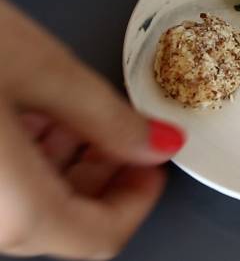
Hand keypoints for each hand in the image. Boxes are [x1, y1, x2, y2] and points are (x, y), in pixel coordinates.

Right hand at [0, 0, 184, 259]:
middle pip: (64, 225)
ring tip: (77, 114)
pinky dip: (26, 160)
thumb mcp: (37, 69)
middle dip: (105, 176)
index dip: (139, 196)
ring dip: (67, 167)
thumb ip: (107, 117)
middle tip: (122, 130)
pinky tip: (32, 117)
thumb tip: (157, 143)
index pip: (100, 237)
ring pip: (28, 208)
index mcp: (7, 208)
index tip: (153, 157)